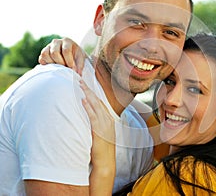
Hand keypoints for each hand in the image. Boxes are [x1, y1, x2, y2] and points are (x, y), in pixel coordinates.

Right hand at [38, 37, 85, 75]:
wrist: (71, 56)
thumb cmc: (76, 57)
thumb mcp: (81, 59)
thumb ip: (80, 65)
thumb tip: (78, 73)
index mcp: (67, 41)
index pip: (66, 50)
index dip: (68, 60)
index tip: (71, 67)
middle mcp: (56, 42)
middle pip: (54, 53)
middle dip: (60, 63)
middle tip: (65, 67)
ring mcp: (48, 47)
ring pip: (45, 54)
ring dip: (52, 63)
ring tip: (59, 67)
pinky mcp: (43, 53)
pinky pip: (41, 58)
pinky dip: (46, 64)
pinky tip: (53, 67)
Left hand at [80, 80, 115, 194]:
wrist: (106, 162)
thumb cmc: (102, 148)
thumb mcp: (101, 133)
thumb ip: (96, 123)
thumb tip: (88, 115)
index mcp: (108, 119)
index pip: (100, 101)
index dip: (92, 91)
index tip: (85, 83)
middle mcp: (108, 119)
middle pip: (97, 100)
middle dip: (88, 88)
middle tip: (80, 78)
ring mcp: (105, 124)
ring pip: (95, 105)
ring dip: (87, 94)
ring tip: (80, 84)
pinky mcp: (99, 131)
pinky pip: (93, 116)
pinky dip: (88, 107)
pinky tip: (82, 100)